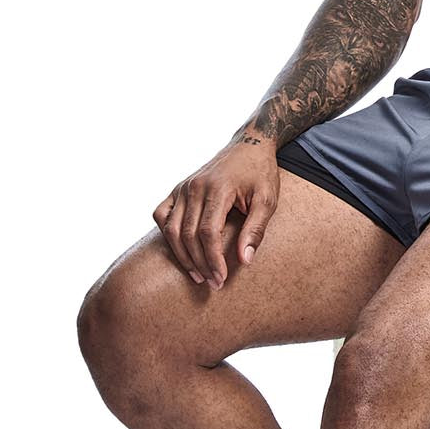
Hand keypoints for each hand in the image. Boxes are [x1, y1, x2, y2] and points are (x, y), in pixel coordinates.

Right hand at [152, 140, 279, 290]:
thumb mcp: (267, 199)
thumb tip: (244, 261)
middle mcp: (195, 187)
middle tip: (213, 283)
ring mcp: (183, 187)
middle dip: (200, 263)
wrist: (249, 145)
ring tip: (198, 275)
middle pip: (188, 234)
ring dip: (182, 256)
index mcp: (218, 188)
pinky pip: (161, 214)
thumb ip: (256, 229)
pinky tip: (180, 250)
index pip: (208, 233)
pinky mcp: (178, 188)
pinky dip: (166, 234)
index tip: (221, 279)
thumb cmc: (260, 173)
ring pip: (171, 229)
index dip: (213, 260)